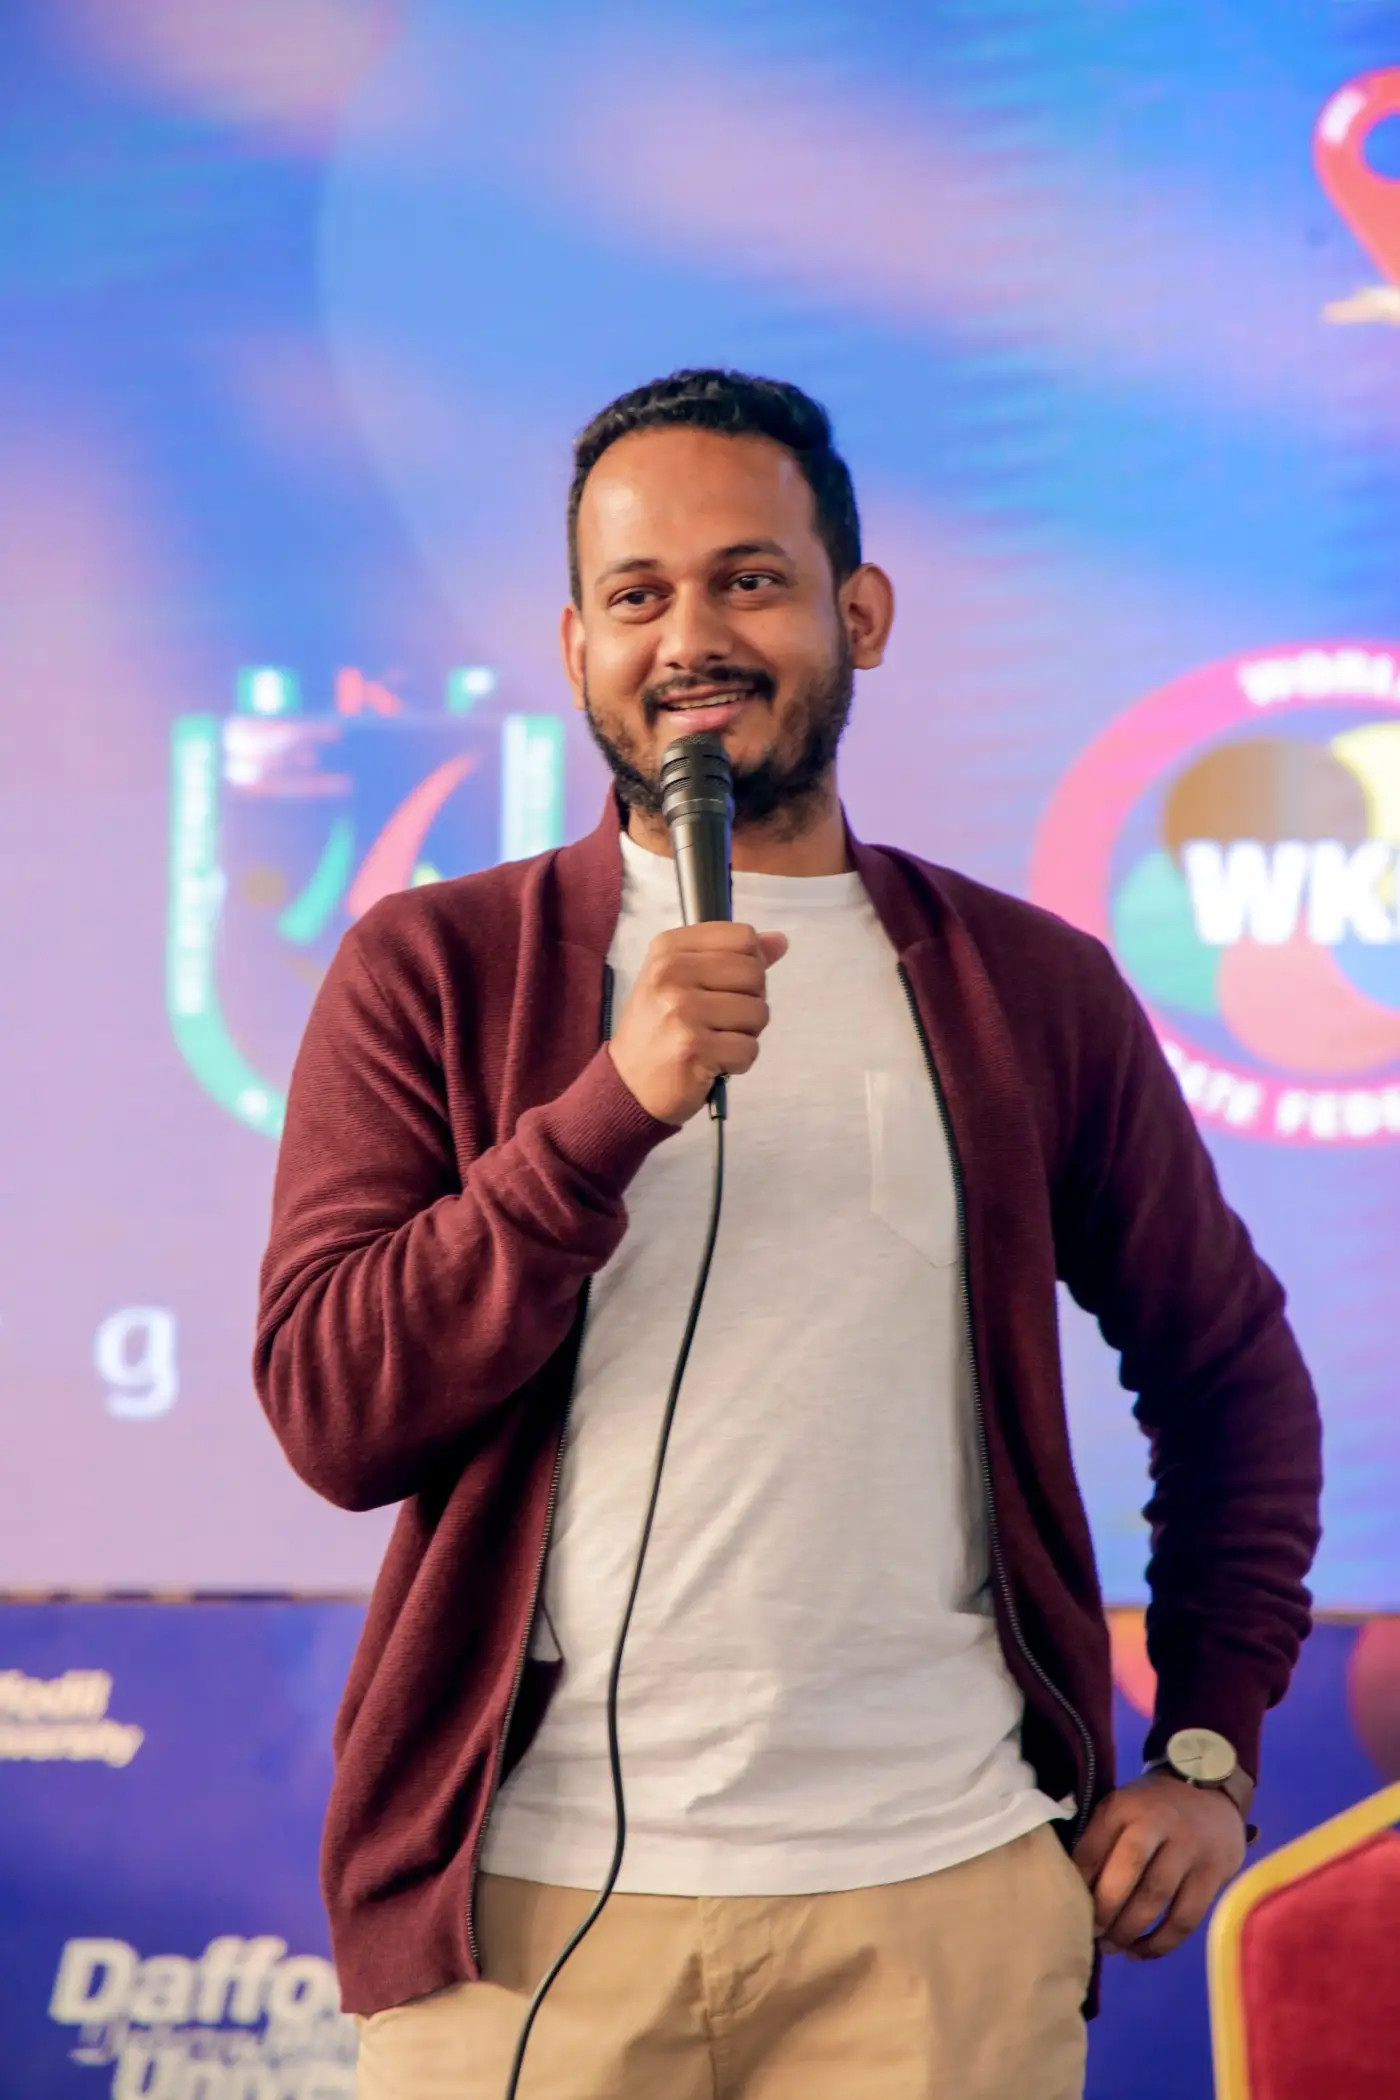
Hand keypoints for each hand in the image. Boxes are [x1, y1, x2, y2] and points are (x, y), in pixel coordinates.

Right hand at [609, 922, 788, 1124]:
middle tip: (718, 1021)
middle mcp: (671, 973)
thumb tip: (779, 942)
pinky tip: (712, 1062)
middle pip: (755, 973)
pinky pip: (749, 1049)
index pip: (743, 938)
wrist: (628, 1085)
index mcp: (669, 949)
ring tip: (713, 1042)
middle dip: (749, 1002)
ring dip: (745, 1035)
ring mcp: (682, 1010)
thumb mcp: (683, 980)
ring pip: (758, 1012)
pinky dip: (738, 1062)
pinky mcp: (694, 1048)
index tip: (726, 986)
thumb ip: (731, 957)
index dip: (750, 964)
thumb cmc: (659, 1029)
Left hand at [1073, 1772, 1246, 1959]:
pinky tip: (1142, 1952)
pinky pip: (1186, 1918)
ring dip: (1131, 1932)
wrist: (1210, 1788)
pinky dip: (1162, 1943)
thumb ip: (1100, 1839)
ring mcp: (1188, 1849)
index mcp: (1124, 1806)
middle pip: (1126, 1874)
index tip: (1069, 1907)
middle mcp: (1156, 1824)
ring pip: (1156, 1899)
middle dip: (1105, 1911)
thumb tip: (1073, 1889)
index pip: (1093, 1848)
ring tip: (1114, 1947)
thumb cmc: (1152, 1807)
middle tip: (1092, 1934)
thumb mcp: (1121, 1807)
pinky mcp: (1212, 1873)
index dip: (1080, 1883)